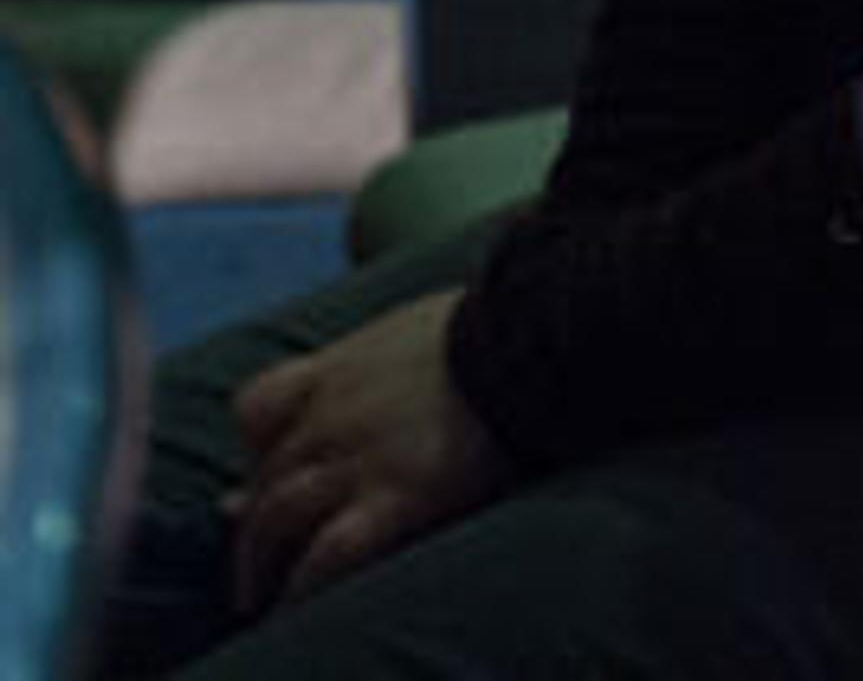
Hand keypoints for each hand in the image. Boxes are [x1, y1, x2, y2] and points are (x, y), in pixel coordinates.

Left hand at [230, 290, 512, 611]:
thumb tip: (384, 365)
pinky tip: (301, 602)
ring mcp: (363, 454)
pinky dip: (305, 584)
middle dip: (254, 513)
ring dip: (258, 559)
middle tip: (259, 550)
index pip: (260, 407)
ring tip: (256, 593)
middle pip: (265, 471)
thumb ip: (397, 353)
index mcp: (345, 367)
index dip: (258, 445)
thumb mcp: (437, 323)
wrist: (547, 327)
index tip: (267, 471)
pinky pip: (329, 553)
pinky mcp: (400, 494)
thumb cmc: (511, 321)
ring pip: (275, 516)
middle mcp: (336, 412)